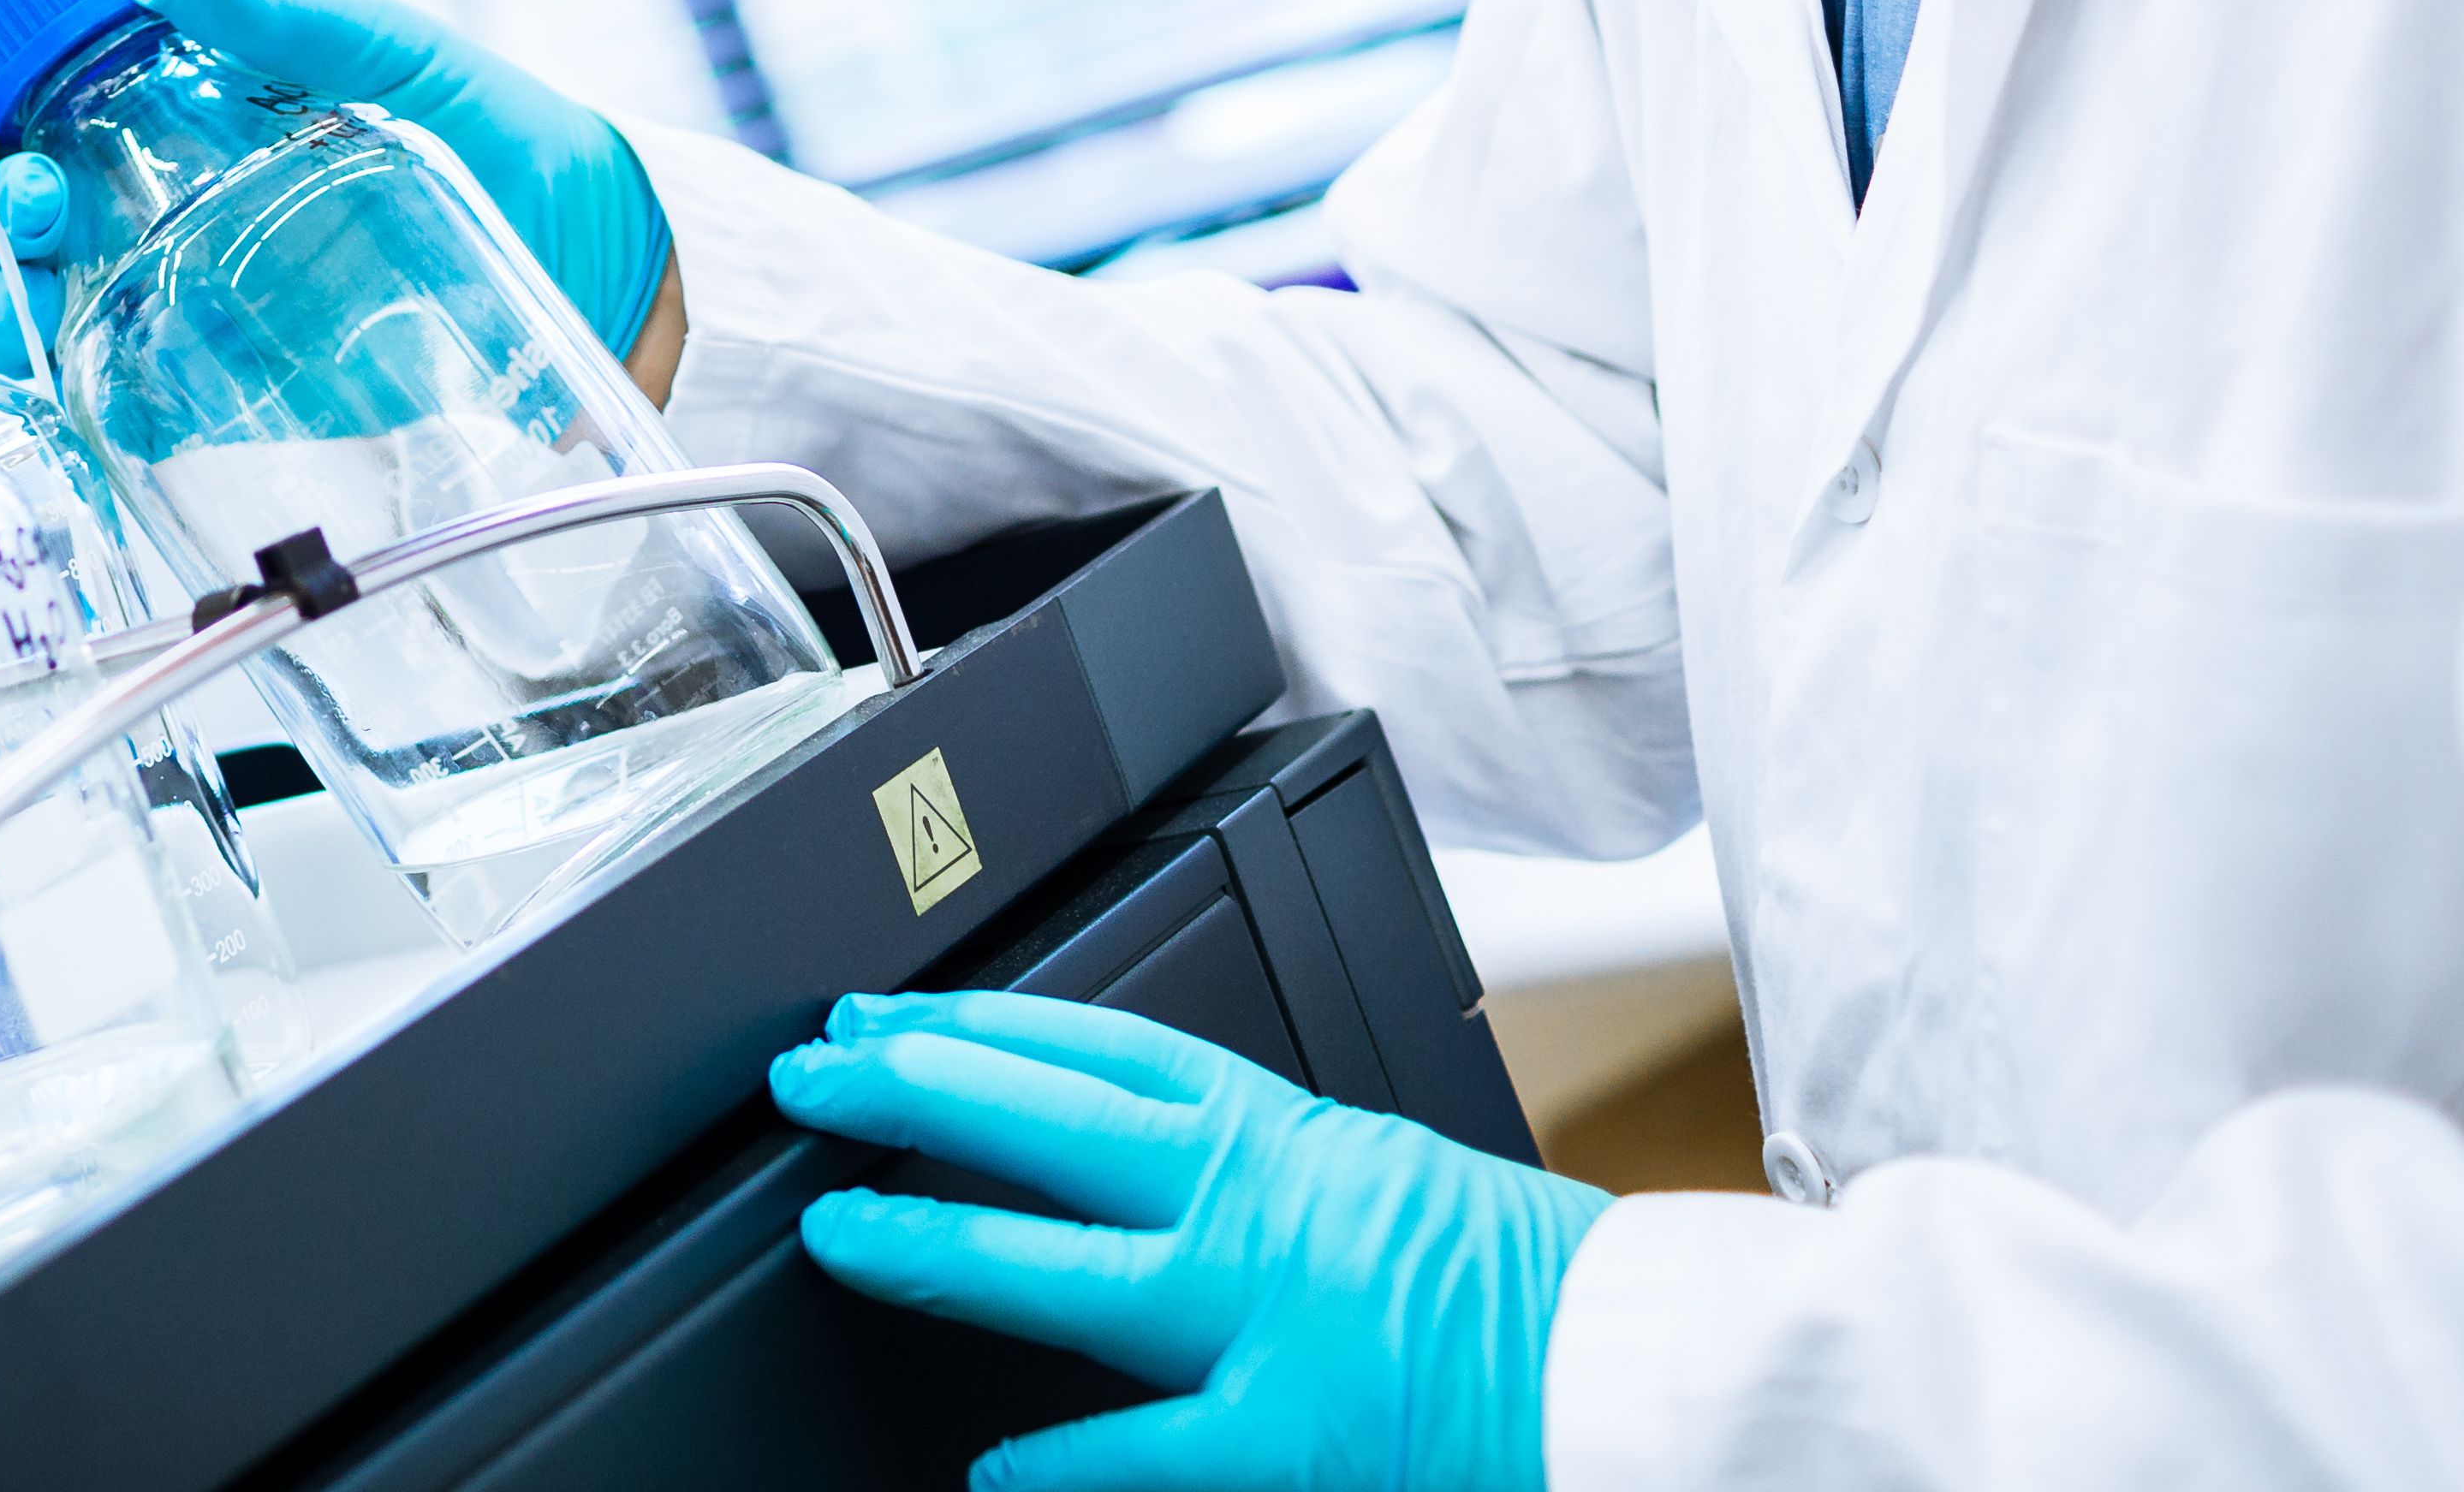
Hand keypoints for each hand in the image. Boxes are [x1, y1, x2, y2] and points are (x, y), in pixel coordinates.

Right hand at [0, 0, 670, 377]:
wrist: (615, 274)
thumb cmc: (506, 136)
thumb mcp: (394, 57)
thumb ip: (280, 15)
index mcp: (192, 100)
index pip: (45, 91)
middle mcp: (172, 193)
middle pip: (29, 200)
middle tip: (33, 206)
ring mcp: (194, 290)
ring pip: (51, 299)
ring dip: (7, 302)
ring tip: (27, 307)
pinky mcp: (232, 387)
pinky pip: (122, 397)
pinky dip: (80, 400)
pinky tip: (82, 395)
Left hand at [770, 993, 1605, 1491]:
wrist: (1653, 1373)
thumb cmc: (1535, 1289)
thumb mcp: (1385, 1180)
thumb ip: (1268, 1173)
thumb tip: (1152, 1172)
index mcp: (1296, 1137)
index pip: (1106, 1052)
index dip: (982, 1027)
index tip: (889, 1017)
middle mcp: (1270, 1210)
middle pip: (1059, 1124)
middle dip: (923, 1092)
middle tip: (811, 1076)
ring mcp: (1275, 1323)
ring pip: (1073, 1269)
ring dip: (942, 1244)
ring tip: (838, 1232)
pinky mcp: (1299, 1439)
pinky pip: (1152, 1455)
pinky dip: (1063, 1466)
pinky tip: (988, 1473)